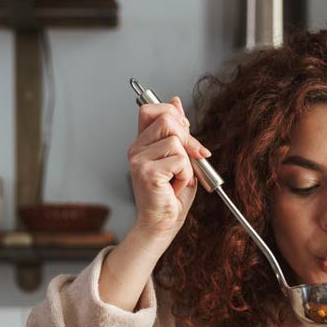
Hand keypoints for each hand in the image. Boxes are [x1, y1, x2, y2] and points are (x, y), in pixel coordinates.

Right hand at [127, 96, 210, 244]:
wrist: (161, 225)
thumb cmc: (170, 198)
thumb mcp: (180, 159)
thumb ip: (178, 132)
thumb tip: (176, 102)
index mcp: (142, 144)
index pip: (150, 109)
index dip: (172, 114)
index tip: (184, 133)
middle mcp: (136, 149)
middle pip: (167, 119)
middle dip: (187, 138)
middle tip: (190, 160)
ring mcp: (139, 160)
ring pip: (176, 141)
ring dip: (187, 163)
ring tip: (177, 179)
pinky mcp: (147, 172)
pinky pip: (180, 161)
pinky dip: (185, 175)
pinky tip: (175, 187)